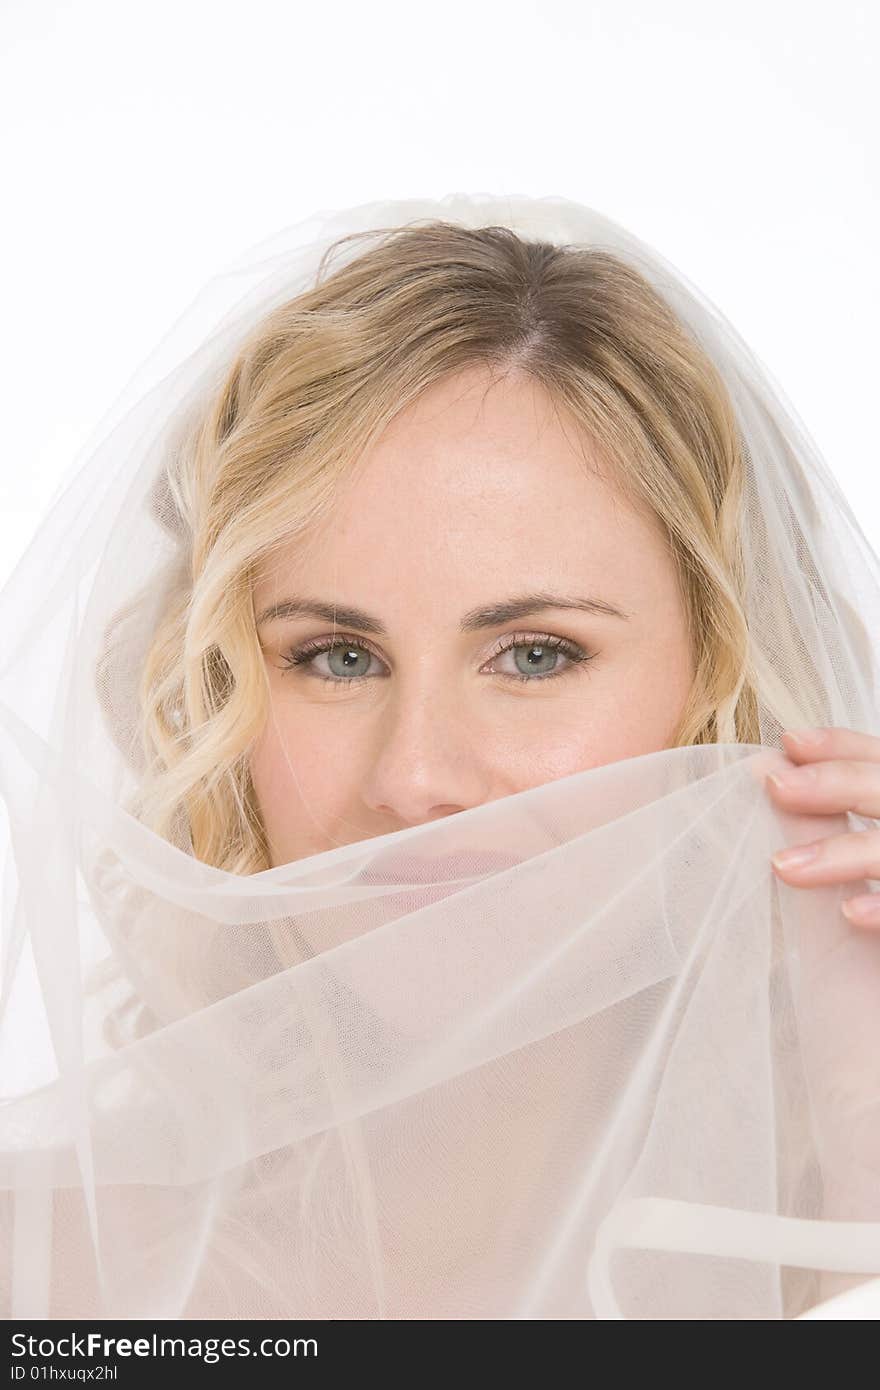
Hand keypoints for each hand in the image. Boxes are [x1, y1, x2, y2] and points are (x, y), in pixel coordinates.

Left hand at [767, 726, 879, 926]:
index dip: (845, 747)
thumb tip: (768, 767)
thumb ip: (827, 821)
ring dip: (845, 852)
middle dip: (839, 782)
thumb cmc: (870, 937)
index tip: (790, 743)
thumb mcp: (858, 864)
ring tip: (785, 867)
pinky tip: (850, 915)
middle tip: (776, 787)